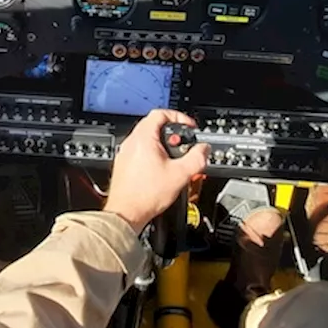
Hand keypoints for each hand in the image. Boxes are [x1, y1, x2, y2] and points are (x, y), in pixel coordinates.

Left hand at [104, 109, 210, 233]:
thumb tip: (204, 149)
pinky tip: (161, 170)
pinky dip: (153, 154)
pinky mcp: (123, 164)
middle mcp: (131, 142)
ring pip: (147, 139)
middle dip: (172, 133)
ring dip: (163, 145)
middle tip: (182, 145)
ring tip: (174, 160)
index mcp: (143, 138)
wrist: (126, 214)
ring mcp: (125, 153)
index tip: (188, 127)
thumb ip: (196, 158)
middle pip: (154, 125)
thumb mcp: (180, 175)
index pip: (160, 113)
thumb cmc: (145, 196)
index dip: (178, 117)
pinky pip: (140, 151)